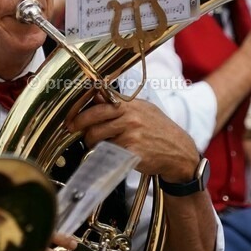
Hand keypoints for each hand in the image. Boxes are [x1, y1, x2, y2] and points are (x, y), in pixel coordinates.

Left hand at [69, 95, 197, 182]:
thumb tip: (96, 96)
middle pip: (94, 119)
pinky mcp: (132, 152)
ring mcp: (131, 134)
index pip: (99, 103)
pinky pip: (108, 152)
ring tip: (97, 144)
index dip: (81, 111)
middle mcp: (130, 117)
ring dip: (92, 143)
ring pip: (98, 137)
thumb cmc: (160, 131)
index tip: (72, 118)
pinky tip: (110, 154)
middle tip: (74, 130)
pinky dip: (105, 154)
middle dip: (80, 126)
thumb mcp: (143, 110)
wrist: (179, 152)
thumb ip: (120, 104)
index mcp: (131, 105)